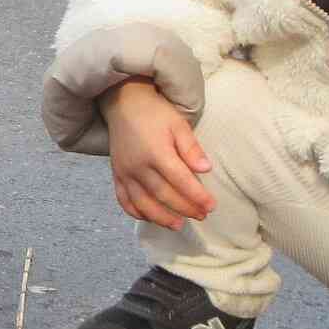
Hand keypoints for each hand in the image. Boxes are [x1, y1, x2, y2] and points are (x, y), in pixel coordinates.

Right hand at [104, 80, 216, 230]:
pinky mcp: (116, 175)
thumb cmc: (155, 112)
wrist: (124, 103)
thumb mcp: (178, 124)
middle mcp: (139, 166)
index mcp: (156, 152)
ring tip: (179, 225)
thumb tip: (206, 169)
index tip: (211, 206)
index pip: (181, 180)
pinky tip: (151, 218)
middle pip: (164, 195)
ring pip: (143, 203)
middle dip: (185, 208)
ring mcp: (125, 172)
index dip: (197, 196)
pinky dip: (137, 212)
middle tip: (202, 216)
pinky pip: (124, 200)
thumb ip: (191, 148)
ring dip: (162, 217)